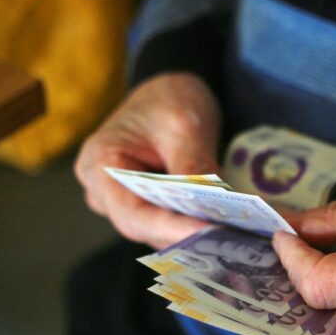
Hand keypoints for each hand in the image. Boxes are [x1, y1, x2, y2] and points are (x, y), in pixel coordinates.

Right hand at [74, 73, 220, 248]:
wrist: (170, 94)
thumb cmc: (169, 101)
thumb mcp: (185, 126)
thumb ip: (194, 167)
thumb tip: (213, 209)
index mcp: (100, 166)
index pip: (133, 214)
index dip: (172, 229)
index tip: (210, 234)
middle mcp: (105, 192)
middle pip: (147, 229)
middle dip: (190, 236)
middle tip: (233, 240)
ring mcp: (125, 203)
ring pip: (162, 232)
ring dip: (197, 237)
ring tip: (235, 237)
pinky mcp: (148, 208)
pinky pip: (171, 226)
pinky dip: (197, 227)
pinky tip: (227, 229)